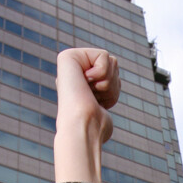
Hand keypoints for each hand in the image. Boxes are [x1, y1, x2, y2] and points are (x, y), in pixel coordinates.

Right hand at [54, 48, 120, 182]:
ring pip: (112, 60)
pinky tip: (86, 83)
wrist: (83, 126)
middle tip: (94, 98)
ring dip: (108, 83)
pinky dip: (102, 73)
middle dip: (112, 85)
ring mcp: (70, 64)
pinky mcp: (68, 56)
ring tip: (90, 93)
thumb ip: (107, 89)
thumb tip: (107, 78)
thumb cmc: (96, 124)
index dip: (112, 90)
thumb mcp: (108, 105)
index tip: (98, 104)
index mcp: (81, 83)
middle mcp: (75, 72)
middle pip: (114, 64)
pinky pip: (104, 55)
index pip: (114, 73)